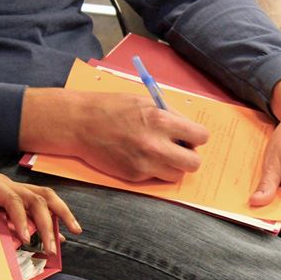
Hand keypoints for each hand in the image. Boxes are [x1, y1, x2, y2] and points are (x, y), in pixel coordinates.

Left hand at [0, 148, 82, 253]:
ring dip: (59, 212)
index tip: (26, 239)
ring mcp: (8, 185)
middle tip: (53, 245)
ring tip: (73, 230)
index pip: (12, 199)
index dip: (22, 219)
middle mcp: (3, 181)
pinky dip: (50, 212)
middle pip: (36, 197)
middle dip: (48, 222)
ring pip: (42, 195)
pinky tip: (58, 227)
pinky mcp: (8, 190)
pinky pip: (34, 199)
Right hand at [19, 88, 209, 181]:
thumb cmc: (112, 108)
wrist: (79, 124)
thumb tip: (188, 130)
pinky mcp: (134, 176)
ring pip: (176, 175)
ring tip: (159, 154)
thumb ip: (169, 116)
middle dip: (189, 155)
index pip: (201, 136)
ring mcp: (145, 164)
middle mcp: (156, 145)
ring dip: (173, 166)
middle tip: (179, 149)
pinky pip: (155, 177)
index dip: (197, 137)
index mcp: (162, 120)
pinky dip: (153, 169)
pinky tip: (139, 156)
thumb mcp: (144, 102)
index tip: (190, 136)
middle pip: (194, 163)